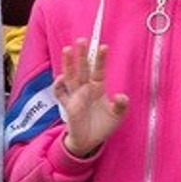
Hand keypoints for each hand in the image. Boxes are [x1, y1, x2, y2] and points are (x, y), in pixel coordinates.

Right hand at [56, 40, 129, 157]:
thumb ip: (121, 106)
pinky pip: (61, 94)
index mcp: (98, 88)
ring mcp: (75, 96)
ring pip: (70, 76)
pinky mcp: (68, 106)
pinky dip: (59, 86)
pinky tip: (61, 78)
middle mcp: (85, 89)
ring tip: (67, 49)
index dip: (100, 59)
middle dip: (82, 55)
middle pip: (82, 68)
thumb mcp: (117, 116)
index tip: (103, 46)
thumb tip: (122, 96)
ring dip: (68, 64)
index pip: (98, 70)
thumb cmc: (103, 125)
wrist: (90, 142)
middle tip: (81, 39)